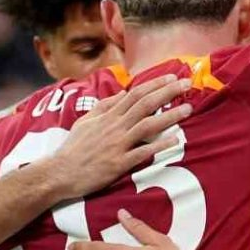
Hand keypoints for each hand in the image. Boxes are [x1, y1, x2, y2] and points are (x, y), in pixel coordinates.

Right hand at [46, 76, 192, 200]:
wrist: (60, 173)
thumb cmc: (74, 148)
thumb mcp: (86, 121)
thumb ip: (105, 106)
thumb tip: (122, 92)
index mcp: (108, 116)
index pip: (135, 94)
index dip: (155, 84)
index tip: (172, 77)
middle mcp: (115, 126)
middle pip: (145, 104)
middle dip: (168, 92)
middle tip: (187, 84)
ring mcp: (117, 144)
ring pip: (147, 125)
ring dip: (169, 116)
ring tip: (189, 109)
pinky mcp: (118, 163)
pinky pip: (142, 152)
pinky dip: (159, 145)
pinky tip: (175, 140)